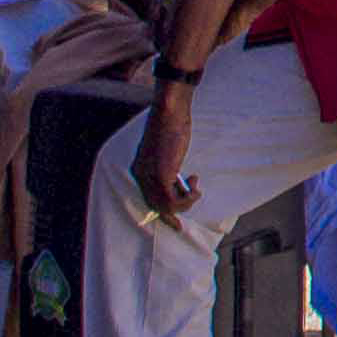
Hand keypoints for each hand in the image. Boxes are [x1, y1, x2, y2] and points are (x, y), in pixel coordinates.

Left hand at [133, 82, 201, 224]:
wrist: (169, 112)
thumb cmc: (170, 125)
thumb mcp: (166, 150)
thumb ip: (167, 165)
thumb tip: (177, 180)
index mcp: (140, 170)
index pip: (148, 199)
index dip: (161, 213)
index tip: (175, 223)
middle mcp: (142, 176)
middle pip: (156, 206)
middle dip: (173, 215)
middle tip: (186, 217)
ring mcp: (150, 177)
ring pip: (167, 206)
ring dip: (186, 202)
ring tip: (195, 188)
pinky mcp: (162, 175)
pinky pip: (174, 199)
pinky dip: (188, 198)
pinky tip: (195, 185)